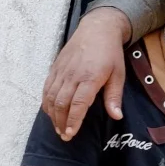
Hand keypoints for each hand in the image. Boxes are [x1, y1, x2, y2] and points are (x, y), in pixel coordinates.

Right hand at [42, 8, 132, 139]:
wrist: (97, 29)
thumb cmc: (110, 53)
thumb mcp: (118, 74)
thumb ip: (114, 96)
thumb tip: (116, 116)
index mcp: (89, 77)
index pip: (78, 104)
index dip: (73, 120)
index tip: (71, 133)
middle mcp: (72, 75)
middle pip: (61, 103)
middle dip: (61, 122)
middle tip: (64, 136)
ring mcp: (62, 71)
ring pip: (51, 96)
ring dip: (52, 114)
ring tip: (58, 127)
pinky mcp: (55, 68)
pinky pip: (47, 87)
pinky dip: (46, 101)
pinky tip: (50, 111)